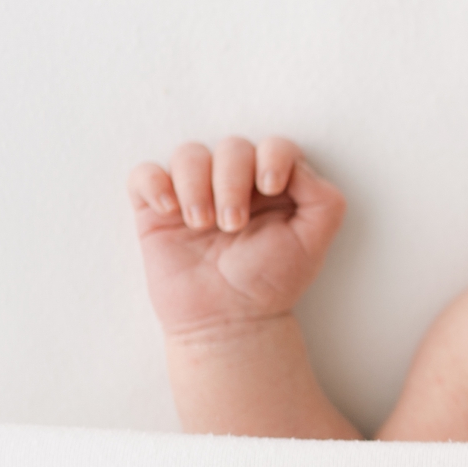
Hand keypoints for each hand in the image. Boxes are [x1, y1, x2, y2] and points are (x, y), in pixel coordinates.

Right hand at [127, 136, 347, 339]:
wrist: (229, 321)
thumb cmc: (271, 281)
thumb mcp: (313, 242)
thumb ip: (324, 200)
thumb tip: (296, 167)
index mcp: (273, 185)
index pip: (274, 145)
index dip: (272, 156)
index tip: (270, 187)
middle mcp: (234, 183)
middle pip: (232, 147)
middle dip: (232, 181)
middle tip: (233, 225)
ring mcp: (194, 193)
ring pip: (188, 153)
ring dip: (195, 184)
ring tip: (202, 225)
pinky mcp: (157, 210)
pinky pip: (143, 174)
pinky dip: (153, 183)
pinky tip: (170, 211)